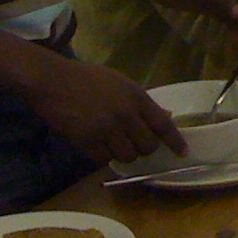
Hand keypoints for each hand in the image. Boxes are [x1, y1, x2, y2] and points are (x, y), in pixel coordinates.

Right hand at [22, 55, 186, 162]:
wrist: (53, 81)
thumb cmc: (88, 79)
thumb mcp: (121, 83)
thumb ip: (143, 102)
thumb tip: (167, 116)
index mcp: (136, 98)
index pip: (163, 124)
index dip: (175, 141)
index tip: (183, 152)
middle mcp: (125, 115)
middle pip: (147, 146)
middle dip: (145, 148)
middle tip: (136, 143)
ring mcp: (106, 130)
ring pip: (128, 156)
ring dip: (125, 154)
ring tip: (115, 143)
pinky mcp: (86, 141)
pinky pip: (104, 159)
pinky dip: (105, 156)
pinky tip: (99, 145)